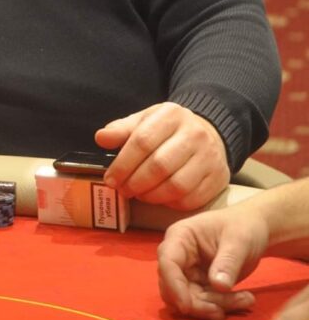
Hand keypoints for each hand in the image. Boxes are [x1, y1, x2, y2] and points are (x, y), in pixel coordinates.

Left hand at [95, 102, 228, 208]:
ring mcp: (209, 157)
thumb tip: (101, 138)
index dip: (122, 164)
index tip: (110, 178)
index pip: (142, 141)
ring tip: (139, 194)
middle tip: (123, 190)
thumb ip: (122, 130)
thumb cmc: (170, 130)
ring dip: (151, 196)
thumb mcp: (146, 120)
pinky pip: (191, 199)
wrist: (209, 132)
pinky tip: (159, 198)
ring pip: (175, 186)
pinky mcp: (218, 178)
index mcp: (172, 115)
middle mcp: (194, 134)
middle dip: (135, 182)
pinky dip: (170, 204)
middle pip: (159, 165)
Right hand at [157, 206, 267, 319]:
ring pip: (189, 300)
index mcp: (180, 237)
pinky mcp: (198, 285)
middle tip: (227, 308)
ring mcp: (187, 272)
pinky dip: (222, 306)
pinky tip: (244, 299)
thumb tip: (218, 285)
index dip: (173, 286)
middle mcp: (178, 256)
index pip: (168, 263)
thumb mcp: (239, 241)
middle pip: (174, 288)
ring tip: (246, 299)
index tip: (186, 307)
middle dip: (200, 303)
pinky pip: (203, 304)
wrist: (253, 228)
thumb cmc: (243, 227)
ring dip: (216, 306)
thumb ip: (228, 261)